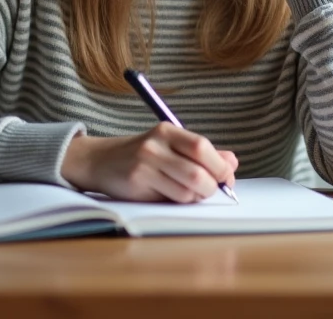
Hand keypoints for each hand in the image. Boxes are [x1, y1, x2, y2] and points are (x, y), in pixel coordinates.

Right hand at [60, 123, 238, 202]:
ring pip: (187, 191)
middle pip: (198, 173)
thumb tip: (232, 163)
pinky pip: (170, 200)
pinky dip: (179, 202)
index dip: (220, 166)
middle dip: (211, 187)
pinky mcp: (137, 185)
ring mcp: (144, 166)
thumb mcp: (171, 145)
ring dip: (195, 197)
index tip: (227, 177)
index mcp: (167, 131)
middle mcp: (155, 146)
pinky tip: (170, 194)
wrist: (100, 161)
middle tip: (211, 190)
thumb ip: (202, 153)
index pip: (202, 146)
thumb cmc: (142, 154)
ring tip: (187, 191)